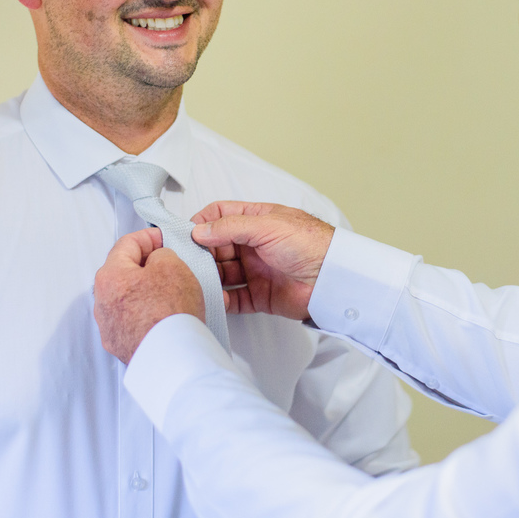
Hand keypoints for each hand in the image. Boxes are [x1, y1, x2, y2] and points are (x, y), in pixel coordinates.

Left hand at [93, 227, 205, 362]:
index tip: (162, 239)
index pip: (127, 244)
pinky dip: (149, 315)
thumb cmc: (169, 314)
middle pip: (125, 273)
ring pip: (130, 299)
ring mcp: (110, 326)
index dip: (149, 236)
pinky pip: (135, 321)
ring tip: (175, 294)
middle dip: (148, 266)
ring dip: (149, 292)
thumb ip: (162, 254)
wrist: (170, 357)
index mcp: (110, 276)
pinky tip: (168, 316)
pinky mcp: (121, 345)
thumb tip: (159, 260)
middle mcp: (103, 302)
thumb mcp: (172, 264)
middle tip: (171, 265)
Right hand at [191, 201, 334, 320]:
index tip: (186, 233)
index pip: (220, 216)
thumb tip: (199, 230)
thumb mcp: (268, 225)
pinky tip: (214, 300)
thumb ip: (231, 227)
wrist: (333, 278)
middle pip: (217, 247)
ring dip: (209, 278)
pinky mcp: (260, 296)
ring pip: (222, 274)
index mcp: (256, 221)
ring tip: (196, 281)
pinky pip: (234, 299)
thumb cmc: (310, 244)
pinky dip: (222, 301)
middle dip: (201, 254)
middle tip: (186, 261)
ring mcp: (256, 271)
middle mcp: (253, 245)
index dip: (202, 223)